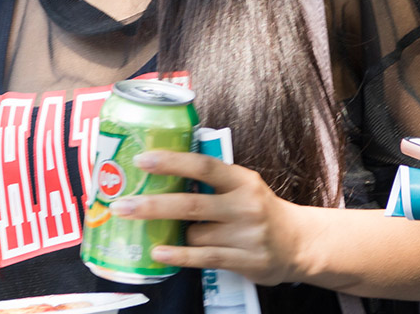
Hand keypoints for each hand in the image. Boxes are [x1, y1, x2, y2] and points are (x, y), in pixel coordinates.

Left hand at [111, 150, 320, 285]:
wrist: (298, 243)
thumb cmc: (259, 211)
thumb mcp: (243, 186)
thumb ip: (211, 181)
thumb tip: (162, 172)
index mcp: (242, 180)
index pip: (204, 166)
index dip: (172, 162)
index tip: (142, 159)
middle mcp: (245, 205)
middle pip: (191, 204)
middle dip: (152, 205)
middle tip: (121, 205)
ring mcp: (245, 234)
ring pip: (195, 235)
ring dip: (177, 236)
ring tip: (171, 235)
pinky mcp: (245, 259)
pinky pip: (203, 258)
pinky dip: (178, 256)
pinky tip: (158, 252)